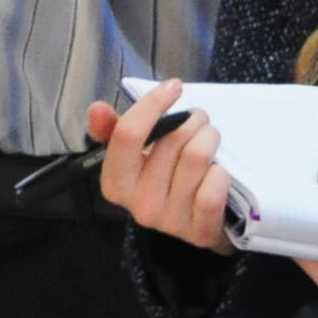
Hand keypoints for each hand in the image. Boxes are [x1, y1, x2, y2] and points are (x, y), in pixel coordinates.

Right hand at [90, 80, 232, 252]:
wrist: (197, 226)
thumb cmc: (166, 182)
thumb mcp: (138, 158)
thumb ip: (116, 133)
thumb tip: (96, 108)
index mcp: (115, 184)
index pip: (128, 135)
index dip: (153, 103)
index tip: (173, 86)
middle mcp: (138, 204)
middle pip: (171, 140)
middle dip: (193, 120)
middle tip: (199, 121)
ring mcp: (169, 221)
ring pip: (197, 157)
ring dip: (210, 138)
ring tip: (209, 139)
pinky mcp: (200, 231)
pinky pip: (213, 187)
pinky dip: (221, 173)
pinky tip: (217, 173)